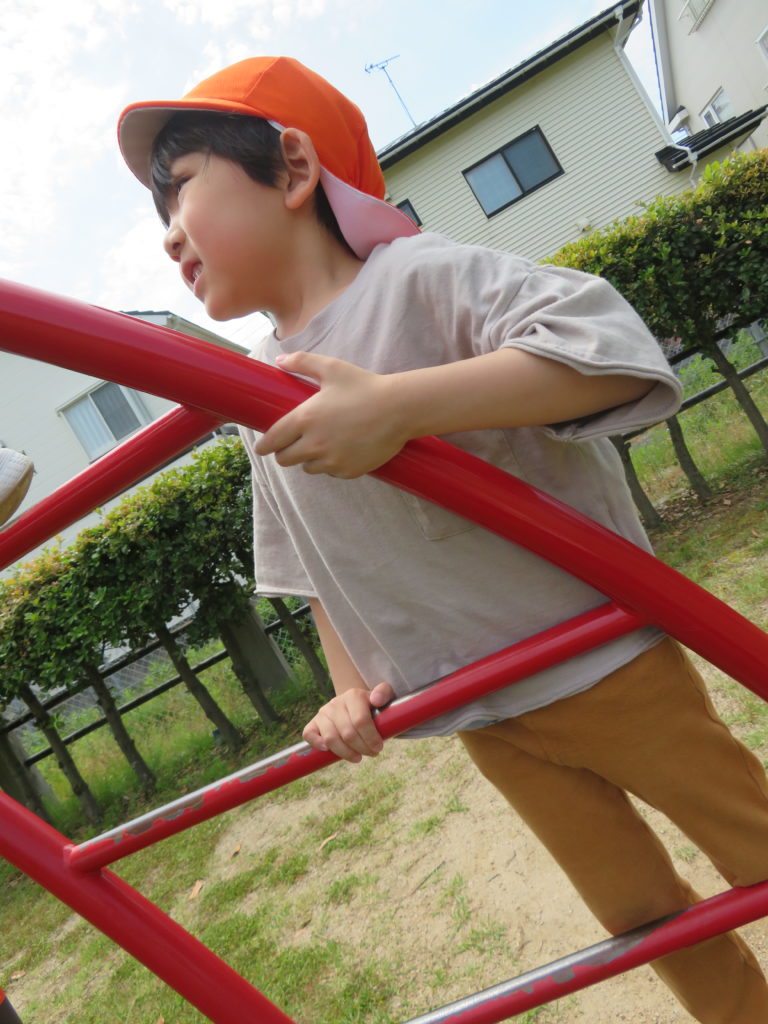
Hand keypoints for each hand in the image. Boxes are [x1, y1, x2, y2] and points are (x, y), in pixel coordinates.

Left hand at [255, 351, 408, 477]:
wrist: (399, 409)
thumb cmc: (365, 386)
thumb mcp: (332, 368)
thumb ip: (302, 362)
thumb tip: (280, 360)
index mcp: (304, 419)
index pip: (272, 441)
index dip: (264, 446)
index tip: (262, 448)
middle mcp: (314, 444)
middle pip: (285, 460)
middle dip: (286, 453)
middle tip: (292, 445)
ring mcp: (331, 461)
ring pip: (308, 468)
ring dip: (309, 459)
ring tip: (322, 445)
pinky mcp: (348, 471)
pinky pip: (331, 473)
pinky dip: (332, 465)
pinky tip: (342, 450)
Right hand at [303, 682, 394, 762]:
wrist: (355, 705)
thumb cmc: (372, 705)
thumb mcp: (383, 695)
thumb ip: (384, 692)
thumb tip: (376, 699)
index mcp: (353, 696)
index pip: (360, 720)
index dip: (370, 738)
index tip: (379, 747)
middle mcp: (335, 703)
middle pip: (347, 733)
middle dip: (362, 748)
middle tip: (372, 753)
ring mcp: (323, 713)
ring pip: (330, 738)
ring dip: (345, 753)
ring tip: (358, 757)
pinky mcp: (313, 723)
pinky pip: (309, 735)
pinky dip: (317, 744)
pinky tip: (328, 750)